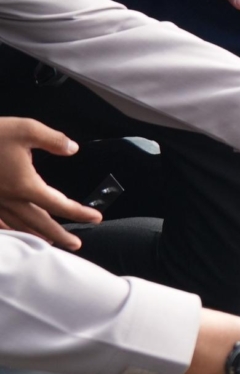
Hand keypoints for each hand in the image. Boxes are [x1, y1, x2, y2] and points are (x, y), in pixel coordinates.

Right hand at [0, 117, 96, 248]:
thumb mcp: (26, 129)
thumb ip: (53, 140)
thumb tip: (73, 148)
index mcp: (25, 186)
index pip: (59, 204)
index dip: (79, 213)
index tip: (95, 218)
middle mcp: (10, 199)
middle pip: (40, 224)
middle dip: (60, 235)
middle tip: (76, 244)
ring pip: (18, 225)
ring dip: (36, 234)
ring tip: (49, 241)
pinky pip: (0, 221)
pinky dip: (11, 229)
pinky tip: (15, 230)